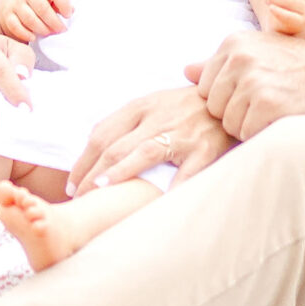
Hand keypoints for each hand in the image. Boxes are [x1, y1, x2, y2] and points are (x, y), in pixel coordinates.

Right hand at [0, 0, 71, 40]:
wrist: (12, 0)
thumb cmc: (37, 0)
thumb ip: (59, 3)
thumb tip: (72, 11)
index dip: (64, 4)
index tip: (69, 16)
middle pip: (42, 8)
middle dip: (54, 21)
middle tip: (60, 30)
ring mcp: (15, 3)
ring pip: (30, 19)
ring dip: (42, 29)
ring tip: (49, 33)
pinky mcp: (7, 15)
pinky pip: (16, 27)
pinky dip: (26, 34)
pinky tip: (34, 38)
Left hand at [67, 85, 233, 194]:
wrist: (232, 99)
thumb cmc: (189, 107)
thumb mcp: (157, 103)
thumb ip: (130, 120)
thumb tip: (93, 141)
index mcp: (144, 105)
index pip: (103, 132)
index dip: (83, 159)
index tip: (72, 183)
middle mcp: (160, 116)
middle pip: (116, 144)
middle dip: (91, 172)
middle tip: (77, 196)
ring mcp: (183, 132)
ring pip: (143, 152)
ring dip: (118, 173)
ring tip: (99, 191)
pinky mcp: (206, 148)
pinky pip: (184, 172)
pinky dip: (169, 189)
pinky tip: (154, 206)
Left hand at [192, 31, 304, 138]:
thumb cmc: (292, 65)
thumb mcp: (256, 52)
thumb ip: (219, 63)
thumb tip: (187, 71)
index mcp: (232, 44)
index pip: (204, 87)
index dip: (226, 96)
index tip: (251, 90)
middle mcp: (240, 59)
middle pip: (213, 106)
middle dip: (234, 111)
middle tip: (263, 99)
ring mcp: (253, 81)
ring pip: (228, 123)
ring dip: (248, 123)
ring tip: (272, 106)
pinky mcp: (266, 105)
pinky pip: (246, 133)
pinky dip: (261, 132)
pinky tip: (279, 116)